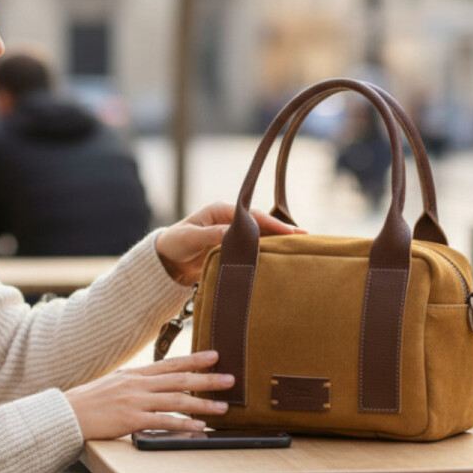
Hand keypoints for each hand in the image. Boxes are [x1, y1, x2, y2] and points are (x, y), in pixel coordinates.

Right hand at [64, 351, 233, 441]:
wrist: (66, 415)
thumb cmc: (89, 403)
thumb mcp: (113, 384)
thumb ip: (135, 383)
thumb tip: (155, 384)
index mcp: (134, 374)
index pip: (170, 363)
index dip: (194, 359)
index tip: (215, 355)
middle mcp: (137, 384)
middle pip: (180, 379)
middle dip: (207, 379)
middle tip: (230, 379)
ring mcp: (135, 401)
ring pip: (176, 400)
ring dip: (203, 404)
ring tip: (223, 407)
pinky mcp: (131, 420)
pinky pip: (163, 422)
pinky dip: (183, 424)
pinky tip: (198, 427)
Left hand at [155, 201, 303, 284]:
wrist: (166, 261)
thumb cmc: (174, 244)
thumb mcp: (190, 238)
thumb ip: (210, 235)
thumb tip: (231, 234)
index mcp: (221, 211)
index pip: (252, 216)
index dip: (272, 224)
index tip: (290, 232)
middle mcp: (229, 220)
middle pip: (261, 224)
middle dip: (282, 231)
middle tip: (306, 238)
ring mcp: (232, 235)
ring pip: (260, 237)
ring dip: (278, 242)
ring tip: (301, 248)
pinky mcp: (232, 249)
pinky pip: (253, 249)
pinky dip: (267, 252)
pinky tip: (282, 258)